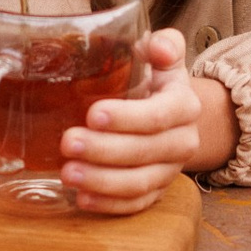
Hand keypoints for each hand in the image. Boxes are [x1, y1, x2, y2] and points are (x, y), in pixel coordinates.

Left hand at [56, 30, 234, 215]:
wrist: (176, 116)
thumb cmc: (158, 80)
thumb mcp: (164, 56)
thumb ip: (163, 44)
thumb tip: (155, 46)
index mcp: (184, 106)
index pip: (158, 116)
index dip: (126, 118)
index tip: (92, 114)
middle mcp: (182, 142)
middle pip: (144, 152)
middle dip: (104, 150)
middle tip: (67, 142)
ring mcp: (170, 171)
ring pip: (140, 183)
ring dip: (102, 181)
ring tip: (68, 174)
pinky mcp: (157, 192)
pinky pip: (136, 205)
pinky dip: (109, 205)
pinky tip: (82, 199)